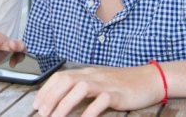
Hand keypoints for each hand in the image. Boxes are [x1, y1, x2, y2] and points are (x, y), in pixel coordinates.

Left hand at [33, 64, 163, 116]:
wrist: (149, 79)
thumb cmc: (122, 83)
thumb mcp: (98, 82)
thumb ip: (82, 88)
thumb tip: (62, 100)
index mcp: (86, 72)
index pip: (60, 76)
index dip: (46, 90)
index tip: (36, 104)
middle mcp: (93, 75)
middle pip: (66, 81)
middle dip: (50, 97)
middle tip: (42, 113)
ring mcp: (105, 83)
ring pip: (79, 88)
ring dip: (65, 104)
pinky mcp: (117, 94)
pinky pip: (101, 101)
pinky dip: (89, 111)